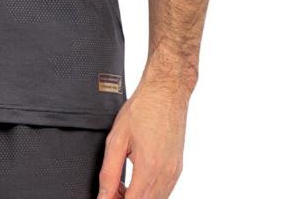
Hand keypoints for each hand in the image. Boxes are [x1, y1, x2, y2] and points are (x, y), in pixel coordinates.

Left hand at [97, 81, 189, 198]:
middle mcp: (166, 175)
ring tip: (119, 184)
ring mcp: (174, 173)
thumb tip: (103, 195)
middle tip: (109, 190)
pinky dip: (147, 191)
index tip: (105, 197)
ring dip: (136, 197)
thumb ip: (109, 171)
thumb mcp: (117, 138)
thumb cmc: (142, 109)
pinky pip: (163, 191)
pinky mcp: (177, 169)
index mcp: (149, 168)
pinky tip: (134, 179)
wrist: (166, 92)